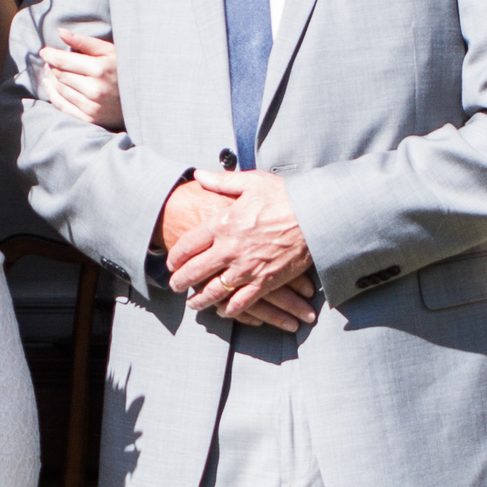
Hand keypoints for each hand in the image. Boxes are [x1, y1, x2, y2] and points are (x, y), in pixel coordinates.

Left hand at [42, 27, 123, 129]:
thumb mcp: (109, 51)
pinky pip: (62, 106)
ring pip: (59, 89)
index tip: (45, 51)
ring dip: (51, 79)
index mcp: (99, 69)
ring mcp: (91, 106)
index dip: (50, 55)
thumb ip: (84, 42)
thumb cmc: (124, 70)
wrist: (142, 98)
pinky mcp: (90, 118)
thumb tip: (60, 32)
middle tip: (49, 60)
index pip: (63, 61)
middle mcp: (94, 89)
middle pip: (59, 75)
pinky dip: (52, 94)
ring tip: (50, 70)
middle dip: (51, 66)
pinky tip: (50, 85)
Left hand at [161, 171, 316, 331]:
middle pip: (195, 271)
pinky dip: (229, 310)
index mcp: (223, 224)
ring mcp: (247, 268)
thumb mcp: (251, 181)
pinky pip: (241, 303)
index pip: (188, 245)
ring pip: (214, 291)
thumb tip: (199, 175)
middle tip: (174, 286)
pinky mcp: (265, 282)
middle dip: (180, 282)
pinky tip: (223, 311)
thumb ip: (221, 181)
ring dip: (200, 300)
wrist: (316, 216)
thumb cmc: (285, 196)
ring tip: (193, 304)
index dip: (175, 257)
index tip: (170, 263)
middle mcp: (230, 249)